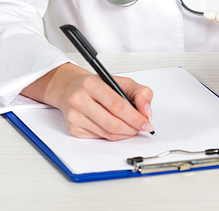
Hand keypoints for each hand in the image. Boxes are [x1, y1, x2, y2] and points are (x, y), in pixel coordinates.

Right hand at [21, 63, 153, 139]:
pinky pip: (100, 138)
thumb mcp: (121, 81)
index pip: (117, 105)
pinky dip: (113, 136)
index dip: (135, 117)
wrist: (71, 88)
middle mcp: (80, 99)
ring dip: (124, 134)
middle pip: (112, 123)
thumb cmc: (98, 85)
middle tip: (141, 127)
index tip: (146, 123)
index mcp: (92, 84)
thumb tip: (146, 112)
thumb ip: (140, 92)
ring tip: (131, 127)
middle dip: (132, 128)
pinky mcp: (74, 129)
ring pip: (107, 134)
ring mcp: (75, 116)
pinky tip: (116, 128)